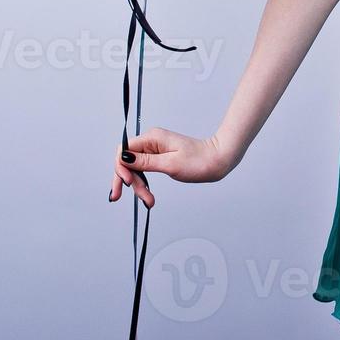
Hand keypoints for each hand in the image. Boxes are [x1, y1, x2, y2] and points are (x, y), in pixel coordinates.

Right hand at [109, 128, 237, 207]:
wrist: (218, 160)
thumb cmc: (199, 161)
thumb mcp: (170, 164)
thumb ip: (145, 162)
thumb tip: (123, 158)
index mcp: (152, 138)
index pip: (123, 150)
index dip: (121, 168)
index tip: (128, 183)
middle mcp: (151, 142)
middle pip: (127, 162)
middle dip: (130, 182)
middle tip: (142, 198)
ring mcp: (154, 150)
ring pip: (135, 169)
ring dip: (138, 186)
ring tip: (149, 201)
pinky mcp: (159, 158)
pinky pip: (144, 171)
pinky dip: (144, 184)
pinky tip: (148, 196)